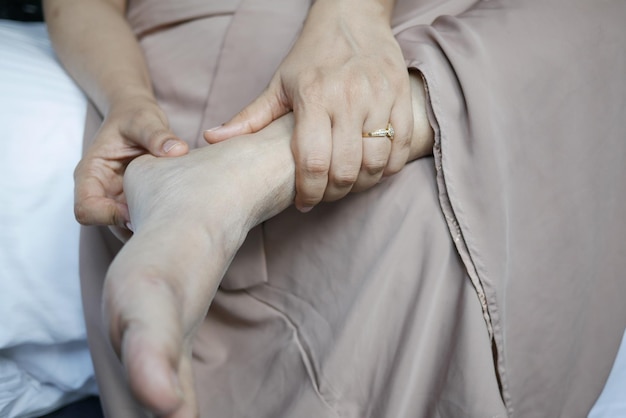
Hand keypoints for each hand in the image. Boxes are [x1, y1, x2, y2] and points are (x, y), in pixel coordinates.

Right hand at [74, 95, 187, 226]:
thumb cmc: (135, 117)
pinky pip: (143, 221)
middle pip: (107, 225)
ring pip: (126, 229)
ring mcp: (119, 200)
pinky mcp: (136, 203)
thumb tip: (177, 151)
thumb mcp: (144, 120)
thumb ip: (157, 135)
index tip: (136, 210)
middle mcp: (102, 192)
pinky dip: (158, 221)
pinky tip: (178, 213)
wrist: (139, 119)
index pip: (86, 209)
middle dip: (133, 227)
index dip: (108, 216)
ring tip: (174, 218)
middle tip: (163, 219)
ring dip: (148, 226)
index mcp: (91, 174)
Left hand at [204, 0, 411, 211]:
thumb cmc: (313, 54)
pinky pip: (402, 146)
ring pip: (377, 162)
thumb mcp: (279, 84)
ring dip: (362, 184)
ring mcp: (379, 97)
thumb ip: (250, 117)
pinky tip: (373, 169)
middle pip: (346, 169)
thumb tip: (212, 139)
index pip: (313, 162)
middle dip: (334, 194)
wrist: (353, 17)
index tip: (303, 203)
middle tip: (325, 195)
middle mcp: (349, 98)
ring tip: (348, 184)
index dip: (309, 192)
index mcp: (314, 97)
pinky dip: (390, 167)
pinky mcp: (402, 96)